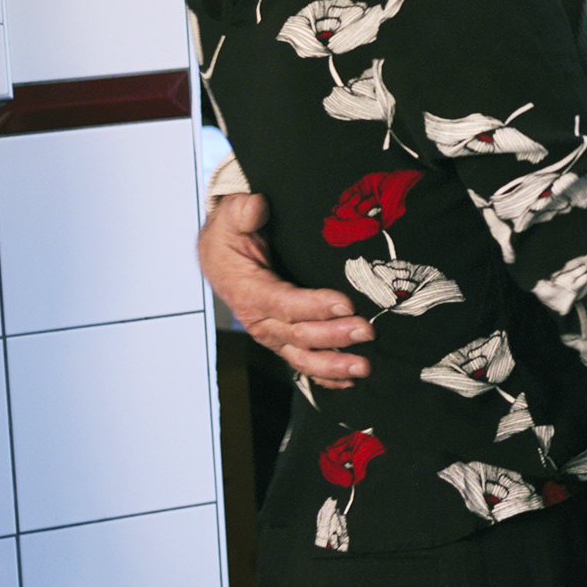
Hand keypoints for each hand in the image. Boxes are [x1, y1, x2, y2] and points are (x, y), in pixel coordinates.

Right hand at [199, 193, 373, 385]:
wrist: (219, 256)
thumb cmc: (231, 236)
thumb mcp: (232, 217)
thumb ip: (243, 211)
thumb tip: (256, 206)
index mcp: (249, 290)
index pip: (284, 302)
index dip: (314, 306)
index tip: (345, 303)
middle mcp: (260, 319)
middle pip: (299, 333)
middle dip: (334, 336)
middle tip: (367, 332)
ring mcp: (272, 333)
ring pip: (302, 356)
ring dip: (333, 365)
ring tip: (363, 367)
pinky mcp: (282, 339)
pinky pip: (303, 361)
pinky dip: (325, 375)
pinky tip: (349, 381)